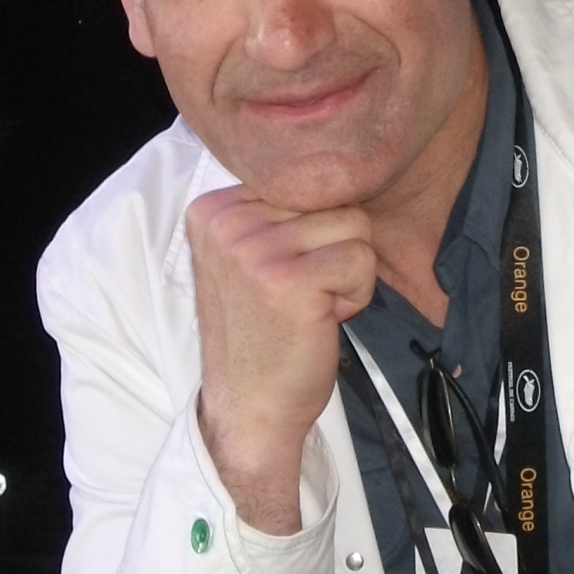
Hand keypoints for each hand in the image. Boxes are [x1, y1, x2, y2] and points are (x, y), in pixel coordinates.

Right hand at [185, 188, 376, 533]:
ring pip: (354, 226)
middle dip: (331, 251)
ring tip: (307, 308)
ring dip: (345, 274)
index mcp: (212, 208)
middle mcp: (226, 221)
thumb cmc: (262, 335)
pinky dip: (354, 296)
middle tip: (296, 298)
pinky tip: (317, 321)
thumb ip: (277, 211)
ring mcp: (256, 248)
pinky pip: (362, 260)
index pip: (302, 182)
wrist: (250, 409)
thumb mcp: (251, 257)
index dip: (310, 234)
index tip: (277, 280)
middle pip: (331, 200)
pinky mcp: (291, 278)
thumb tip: (338, 164)